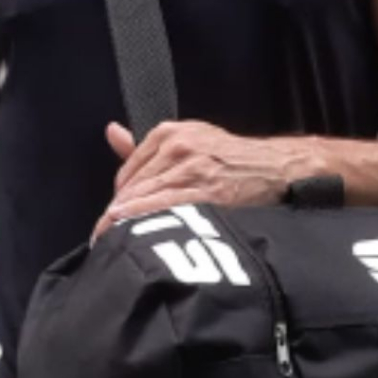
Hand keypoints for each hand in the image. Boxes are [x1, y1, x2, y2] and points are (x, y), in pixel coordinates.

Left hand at [91, 119, 322, 242]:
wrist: (273, 167)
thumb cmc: (230, 159)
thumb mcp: (188, 140)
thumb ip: (144, 145)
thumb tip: (112, 133)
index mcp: (169, 133)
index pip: (127, 173)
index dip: (118, 201)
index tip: (113, 221)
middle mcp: (178, 147)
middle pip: (132, 188)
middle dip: (116, 217)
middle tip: (104, 240)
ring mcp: (192, 169)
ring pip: (145, 199)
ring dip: (125, 225)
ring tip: (114, 245)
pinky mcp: (208, 192)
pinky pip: (167, 209)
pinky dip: (147, 223)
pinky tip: (137, 238)